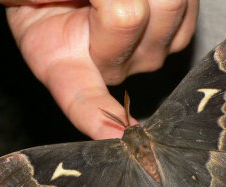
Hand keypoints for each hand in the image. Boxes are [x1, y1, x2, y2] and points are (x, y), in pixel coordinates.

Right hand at [0, 0, 198, 138]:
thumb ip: (42, 3)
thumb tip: (110, 13)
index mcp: (64, 66)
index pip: (81, 100)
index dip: (97, 117)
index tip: (117, 135)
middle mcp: (112, 70)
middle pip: (129, 18)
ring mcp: (147, 57)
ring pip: (165, 7)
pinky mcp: (176, 38)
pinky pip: (183, 5)